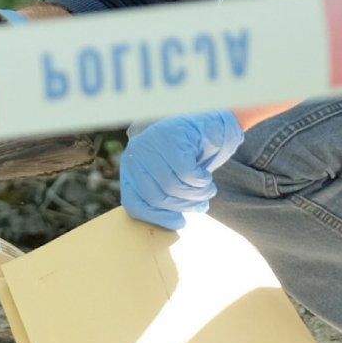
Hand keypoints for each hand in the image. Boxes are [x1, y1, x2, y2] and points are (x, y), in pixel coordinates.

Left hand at [119, 112, 244, 230]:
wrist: (210, 119)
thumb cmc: (191, 152)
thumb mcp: (171, 173)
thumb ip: (162, 193)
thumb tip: (169, 223)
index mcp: (131, 166)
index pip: (135, 203)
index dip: (157, 218)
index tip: (179, 223)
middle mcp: (136, 153)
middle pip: (157, 197)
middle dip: (183, 205)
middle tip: (201, 204)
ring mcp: (152, 142)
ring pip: (173, 186)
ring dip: (196, 194)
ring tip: (207, 189)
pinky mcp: (173, 136)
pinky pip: (187, 174)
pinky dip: (201, 181)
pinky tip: (205, 175)